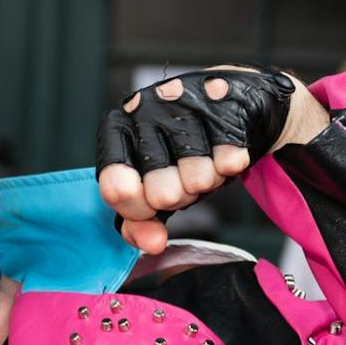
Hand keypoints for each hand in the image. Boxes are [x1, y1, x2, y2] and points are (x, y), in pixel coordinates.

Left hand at [96, 67, 321, 254]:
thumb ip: (139, 221)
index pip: (116, 189)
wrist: (229, 103)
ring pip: (197, 178)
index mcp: (116, 129)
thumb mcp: (150, 185)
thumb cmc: (179, 149)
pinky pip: (229, 160)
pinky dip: (229, 167)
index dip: (139, 210)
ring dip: (206, 183)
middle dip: (178, 198)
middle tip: (182, 181)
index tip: (151, 206)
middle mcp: (144, 110)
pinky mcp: (223, 99)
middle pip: (160, 192)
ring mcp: (183, 100)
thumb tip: (151, 244)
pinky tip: (223, 151)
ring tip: (203, 164)